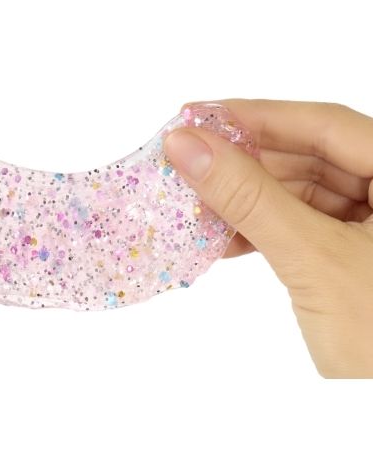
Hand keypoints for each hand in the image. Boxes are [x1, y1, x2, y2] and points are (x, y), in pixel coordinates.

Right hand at [164, 99, 372, 377]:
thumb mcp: (311, 258)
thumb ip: (248, 197)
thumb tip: (186, 147)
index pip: (326, 125)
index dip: (257, 117)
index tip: (200, 116)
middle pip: (310, 157)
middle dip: (245, 163)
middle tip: (189, 161)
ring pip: (300, 194)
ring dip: (246, 200)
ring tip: (197, 204)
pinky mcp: (352, 256)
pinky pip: (299, 227)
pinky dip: (260, 231)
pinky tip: (222, 239)